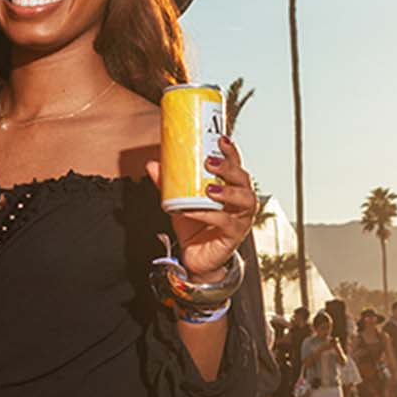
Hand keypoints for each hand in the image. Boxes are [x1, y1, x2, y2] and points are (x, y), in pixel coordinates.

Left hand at [146, 134, 256, 278]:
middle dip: (228, 167)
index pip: (235, 164)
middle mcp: (241, 200)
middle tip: (210, 161)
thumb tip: (153, 164)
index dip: (231, 151)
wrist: (196, 257)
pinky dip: (208, 214)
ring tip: (209, 188)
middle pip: (243, 178)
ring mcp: (240, 218)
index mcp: (231, 187)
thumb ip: (168, 183)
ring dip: (227, 190)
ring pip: (244, 199)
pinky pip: (225, 222)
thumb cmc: (195, 225)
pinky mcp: (234, 235)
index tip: (220, 139)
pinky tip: (194, 210)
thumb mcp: (180, 200)